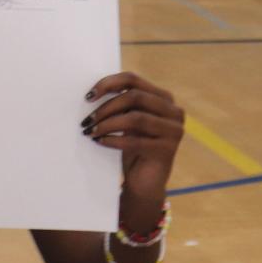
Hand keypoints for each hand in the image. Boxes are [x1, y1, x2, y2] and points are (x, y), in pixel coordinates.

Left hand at [83, 72, 183, 209]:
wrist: (145, 182)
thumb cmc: (132, 148)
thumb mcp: (127, 122)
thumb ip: (120, 104)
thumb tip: (92, 93)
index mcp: (163, 98)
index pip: (133, 80)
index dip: (108, 84)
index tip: (88, 96)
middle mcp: (173, 111)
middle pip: (134, 97)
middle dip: (106, 107)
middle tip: (87, 120)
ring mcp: (174, 131)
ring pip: (135, 118)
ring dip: (107, 124)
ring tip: (91, 132)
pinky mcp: (167, 151)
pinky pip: (135, 141)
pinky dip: (113, 140)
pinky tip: (100, 142)